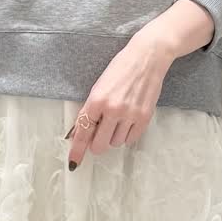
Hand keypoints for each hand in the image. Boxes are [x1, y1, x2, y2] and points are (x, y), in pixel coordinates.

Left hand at [65, 28, 174, 169]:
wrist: (147, 58)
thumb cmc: (120, 69)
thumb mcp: (99, 87)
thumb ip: (90, 111)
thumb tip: (80, 133)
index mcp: (97, 100)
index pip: (83, 132)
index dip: (78, 150)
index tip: (74, 163)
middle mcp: (113, 109)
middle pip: (100, 145)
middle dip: (97, 143)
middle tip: (100, 134)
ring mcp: (130, 115)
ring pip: (116, 143)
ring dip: (113, 136)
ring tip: (118, 118)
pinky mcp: (144, 117)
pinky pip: (131, 139)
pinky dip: (127, 134)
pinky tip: (128, 119)